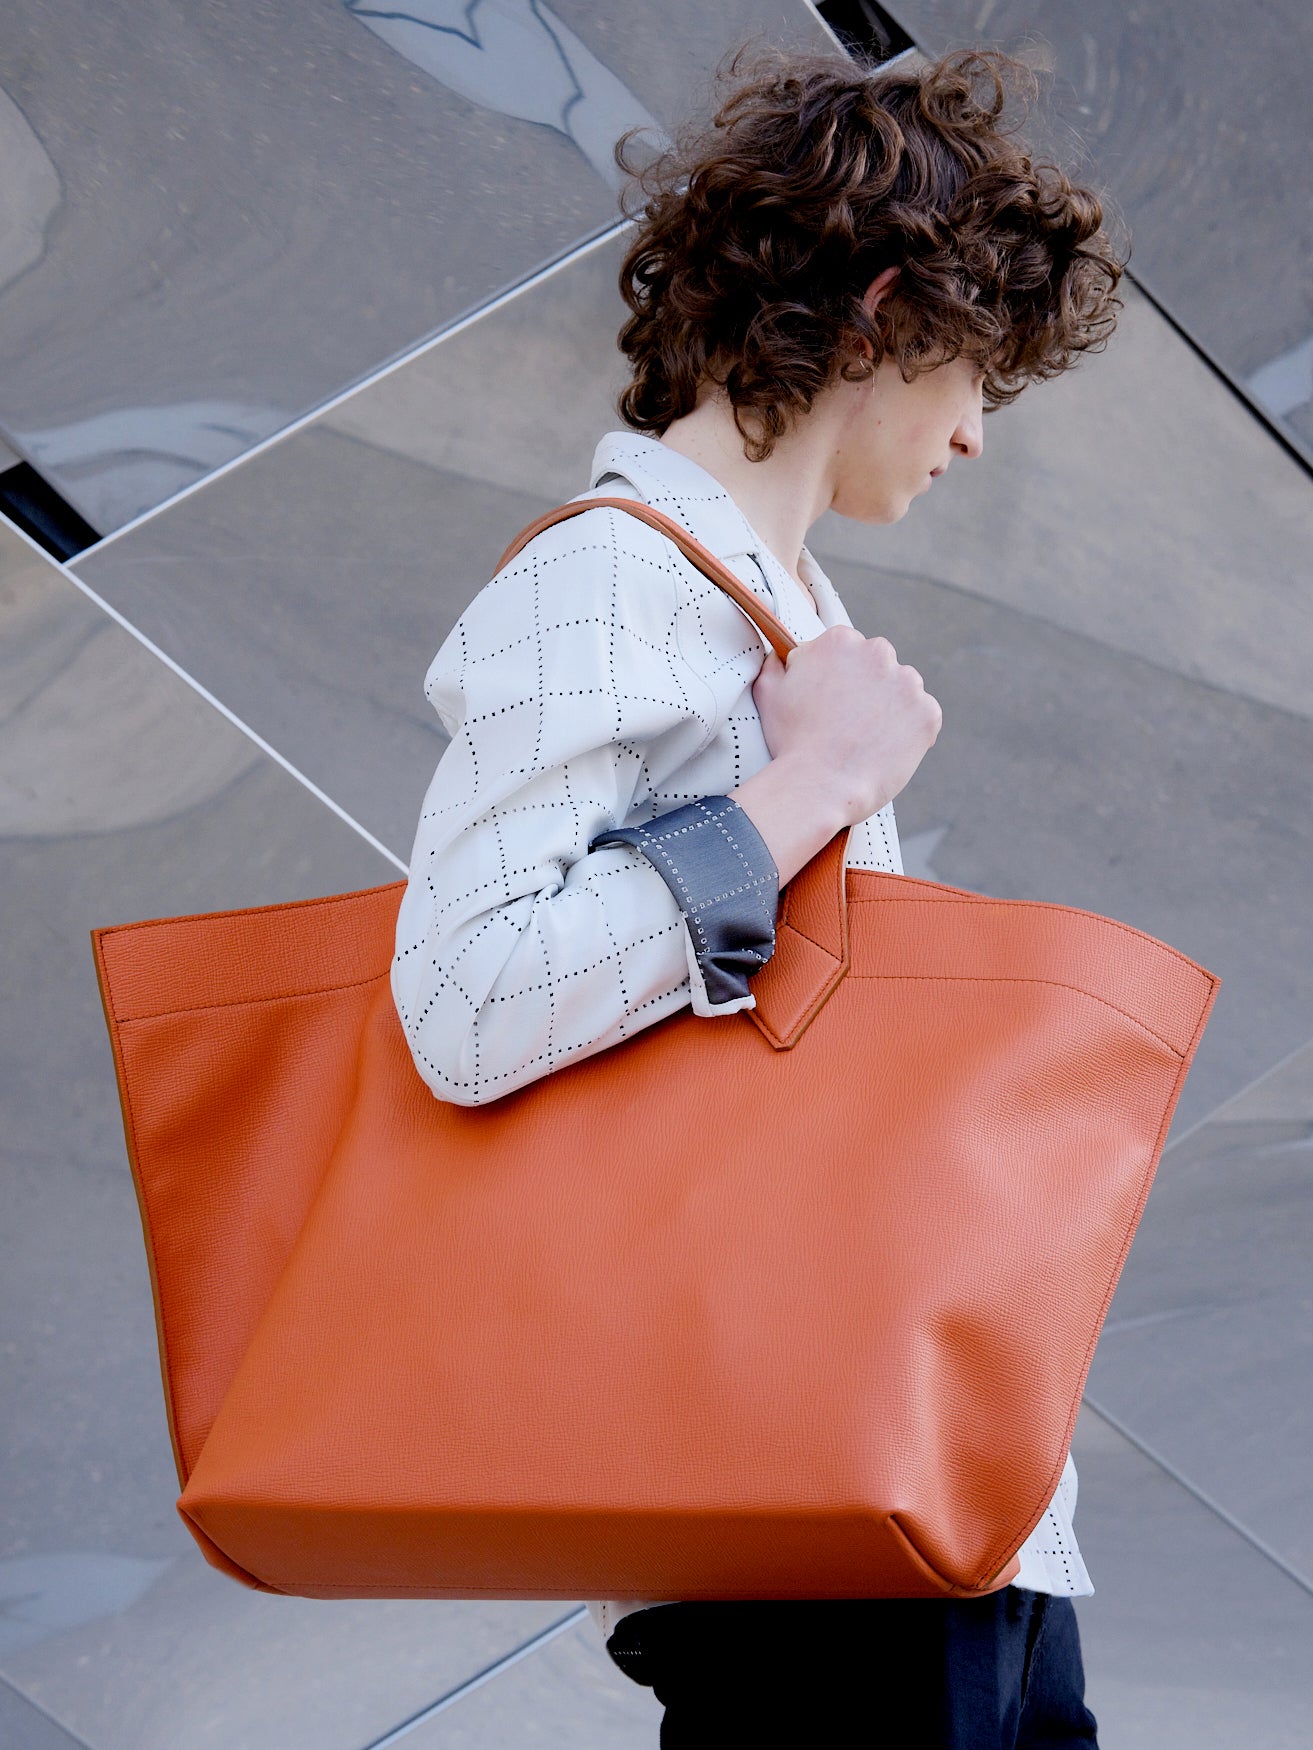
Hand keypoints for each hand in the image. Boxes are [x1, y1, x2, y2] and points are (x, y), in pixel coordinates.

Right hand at [729, 627, 941, 886]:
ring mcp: (908, 683)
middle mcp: (878, 652)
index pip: (847, 649)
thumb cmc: (790, 741)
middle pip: (878, 664)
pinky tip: (883, 749)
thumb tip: (779, 655)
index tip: (830, 700)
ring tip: (864, 739)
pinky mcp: (927, 714)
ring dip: (890, 707)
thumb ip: (776, 662)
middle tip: (847, 722)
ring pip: (902, 690)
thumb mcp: (769, 691)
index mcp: (841, 640)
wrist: (819, 786)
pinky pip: (921, 718)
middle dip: (866, 686)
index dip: (836, 676)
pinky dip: (908, 732)